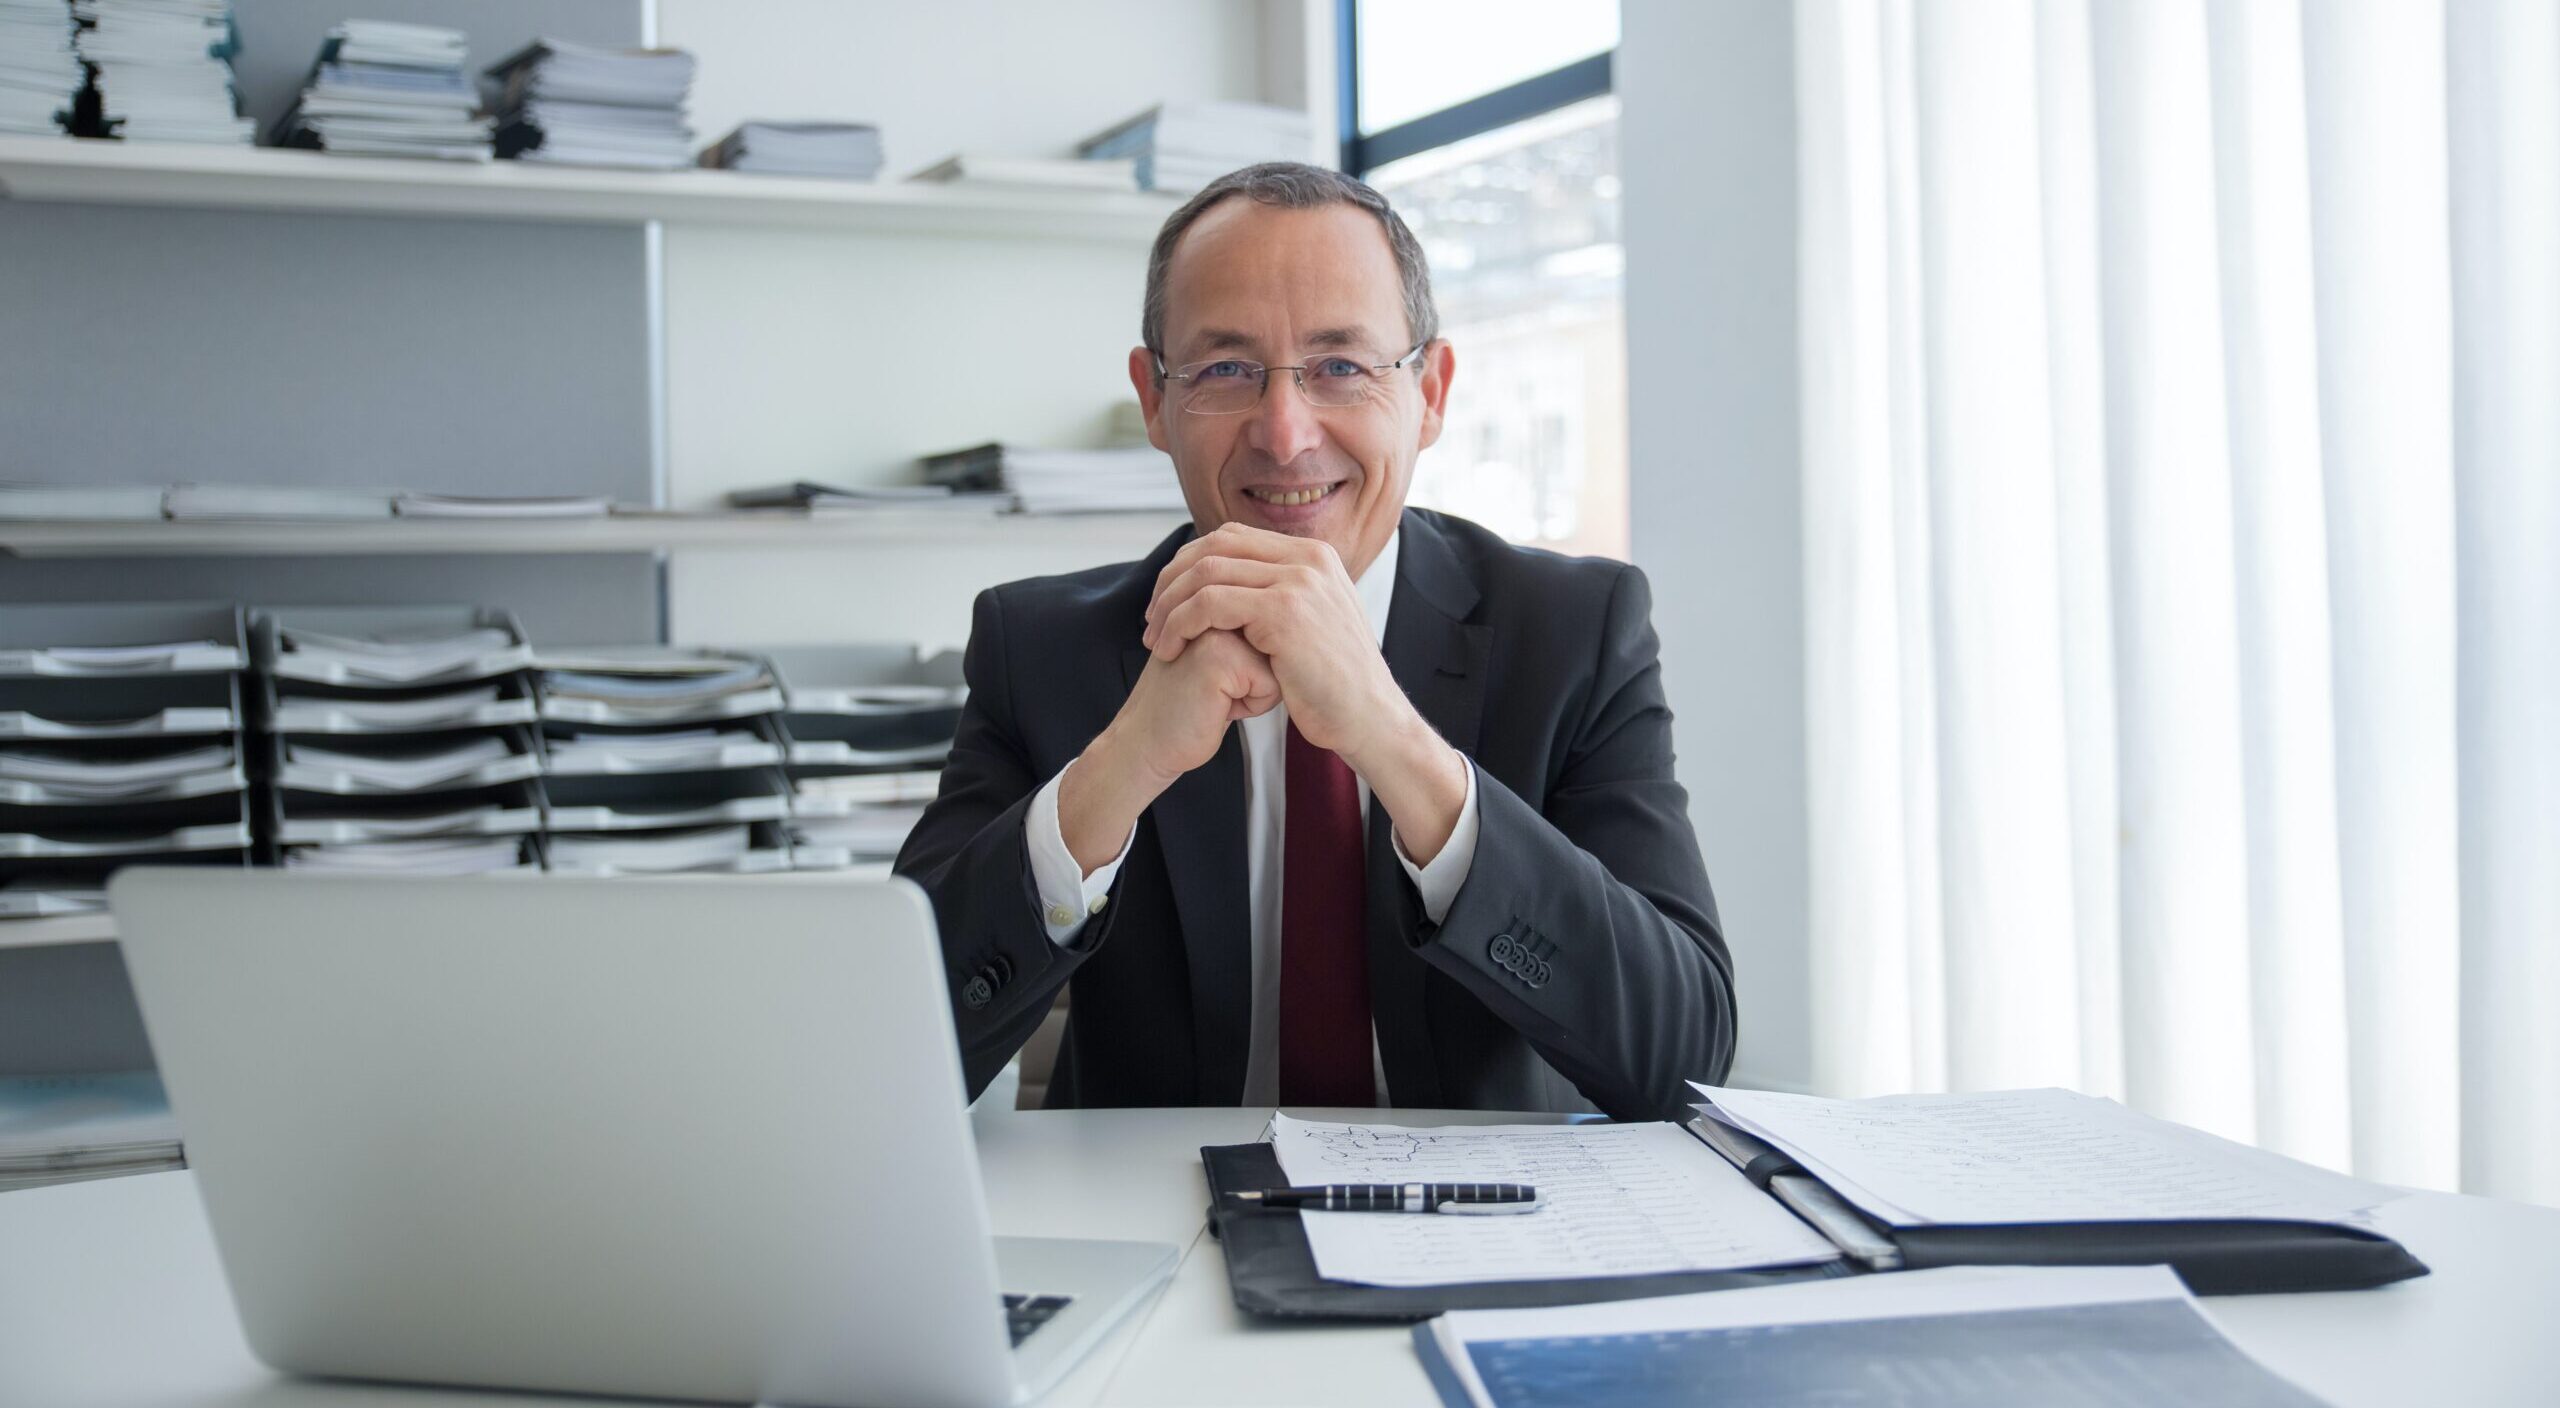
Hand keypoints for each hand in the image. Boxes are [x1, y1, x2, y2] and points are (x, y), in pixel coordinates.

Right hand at [1058, 628, 1275, 872]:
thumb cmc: (1184, 706)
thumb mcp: (1217, 657)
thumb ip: (1247, 634)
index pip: (1274, 631)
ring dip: (1254, 692)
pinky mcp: (1220, 659)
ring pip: (1278, 664)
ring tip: (1214, 696)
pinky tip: (1215, 708)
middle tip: (1213, 689)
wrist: (1144, 742)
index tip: (1216, 676)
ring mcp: (1215, 630)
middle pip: (1279, 645)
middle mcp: (1213, 608)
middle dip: (1257, 677)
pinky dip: (1251, 707)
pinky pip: (1270, 687)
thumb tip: (1294, 632)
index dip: (1256, 666)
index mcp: (1213, 602)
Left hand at [1141, 523, 1406, 764]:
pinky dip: (1179, 625)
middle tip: (1152, 618)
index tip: (1168, 601)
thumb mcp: (1314, 625)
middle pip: (1214, 546)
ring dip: (1169, 606)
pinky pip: (1210, 604)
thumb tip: (1238, 585)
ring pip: (1205, 572)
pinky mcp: (1285, 611)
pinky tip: (1169, 650)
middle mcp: (1309, 558)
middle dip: (1172, 580)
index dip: (1189, 564)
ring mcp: (1299, 580)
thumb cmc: (1335, 686)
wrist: (1370, 719)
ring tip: (1155, 639)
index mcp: (1314, 555)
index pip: (1231, 538)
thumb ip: (1282, 596)